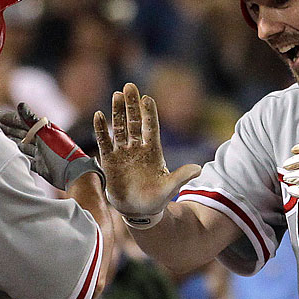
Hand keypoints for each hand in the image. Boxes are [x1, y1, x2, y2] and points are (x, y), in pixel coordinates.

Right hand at [0, 103, 103, 190]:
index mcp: (45, 131)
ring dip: (10, 143)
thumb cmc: (62, 152)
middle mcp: (43, 141)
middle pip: (22, 133)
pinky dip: (17, 157)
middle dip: (8, 130)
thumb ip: (32, 120)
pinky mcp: (42, 166)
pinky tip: (7, 156)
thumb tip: (19, 104)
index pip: (25, 122)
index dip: (11, 119)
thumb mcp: (46, 134)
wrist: (74, 174)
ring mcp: (42, 154)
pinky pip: (26, 159)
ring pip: (22, 146)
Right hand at [93, 83, 200, 225]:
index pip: (151, 127)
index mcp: (153, 151)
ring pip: (120, 128)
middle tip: (129, 86)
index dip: (148, 113)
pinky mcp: (110, 161)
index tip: (147, 98)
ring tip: (116, 95)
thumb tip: (199, 169)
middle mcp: (137, 148)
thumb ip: (182, 176)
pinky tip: (99, 115)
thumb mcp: (171, 187)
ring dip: (117, 112)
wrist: (139, 212)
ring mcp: (123, 153)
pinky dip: (102, 129)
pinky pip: (105, 142)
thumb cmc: (157, 199)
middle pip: (134, 121)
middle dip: (131, 104)